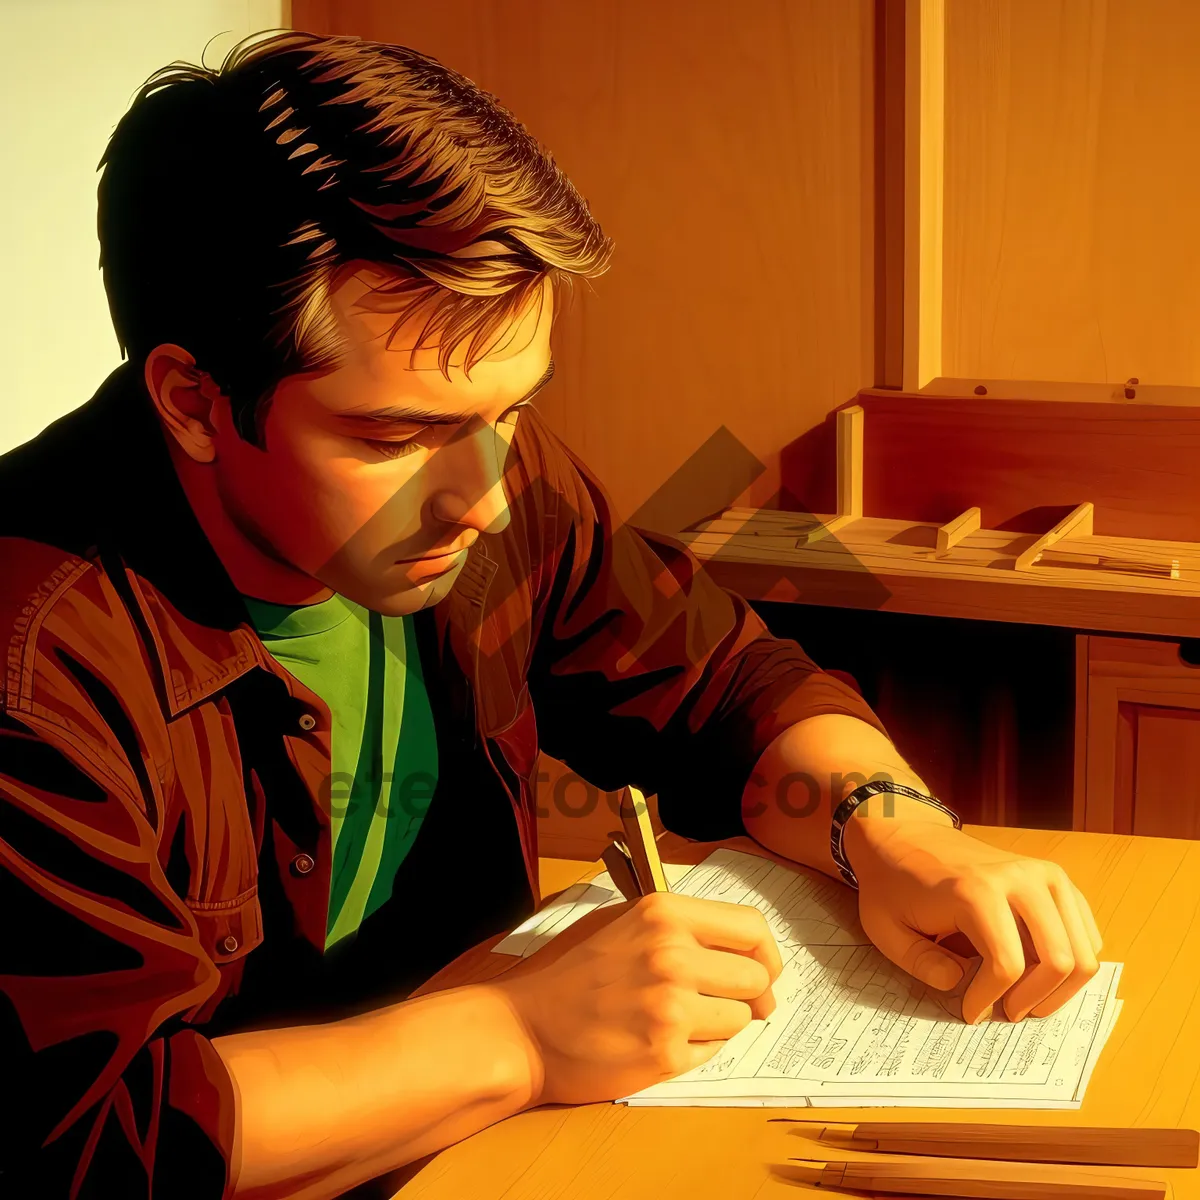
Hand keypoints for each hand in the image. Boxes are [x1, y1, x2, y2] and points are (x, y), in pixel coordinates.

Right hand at [492, 891, 781, 1105]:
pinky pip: (713, 1050)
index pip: (751, 927)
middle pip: (757, 977)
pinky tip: (657, 1040)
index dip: (766, 953)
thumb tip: (744, 948)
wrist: (527, 1027)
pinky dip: (695, 1049)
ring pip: (741, 1017)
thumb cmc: (574, 976)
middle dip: (747, 995)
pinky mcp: (665, 1051)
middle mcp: (671, 952)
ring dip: (719, 1023)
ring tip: (674, 1020)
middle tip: (722, 1003)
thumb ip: (681, 927)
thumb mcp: (625, 923)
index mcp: (664, 913)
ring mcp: (670, 1003)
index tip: (761, 969)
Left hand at [844, 816, 1102, 1024]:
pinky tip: (1040, 973)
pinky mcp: (1055, 877)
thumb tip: (961, 986)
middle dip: (1034, 1000)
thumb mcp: (884, 928)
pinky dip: (1073, 961)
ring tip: (1026, 1000)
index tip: (971, 1014)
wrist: (904, 832)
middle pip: (1059, 960)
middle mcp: (1020, 878)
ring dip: (1060, 988)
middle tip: (1008, 1013)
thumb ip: (920, 964)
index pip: (1006, 966)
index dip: (990, 1000)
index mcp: (976, 890)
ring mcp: (1044, 874)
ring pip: (1083, 950)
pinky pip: (1086, 932)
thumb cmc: (893, 881)